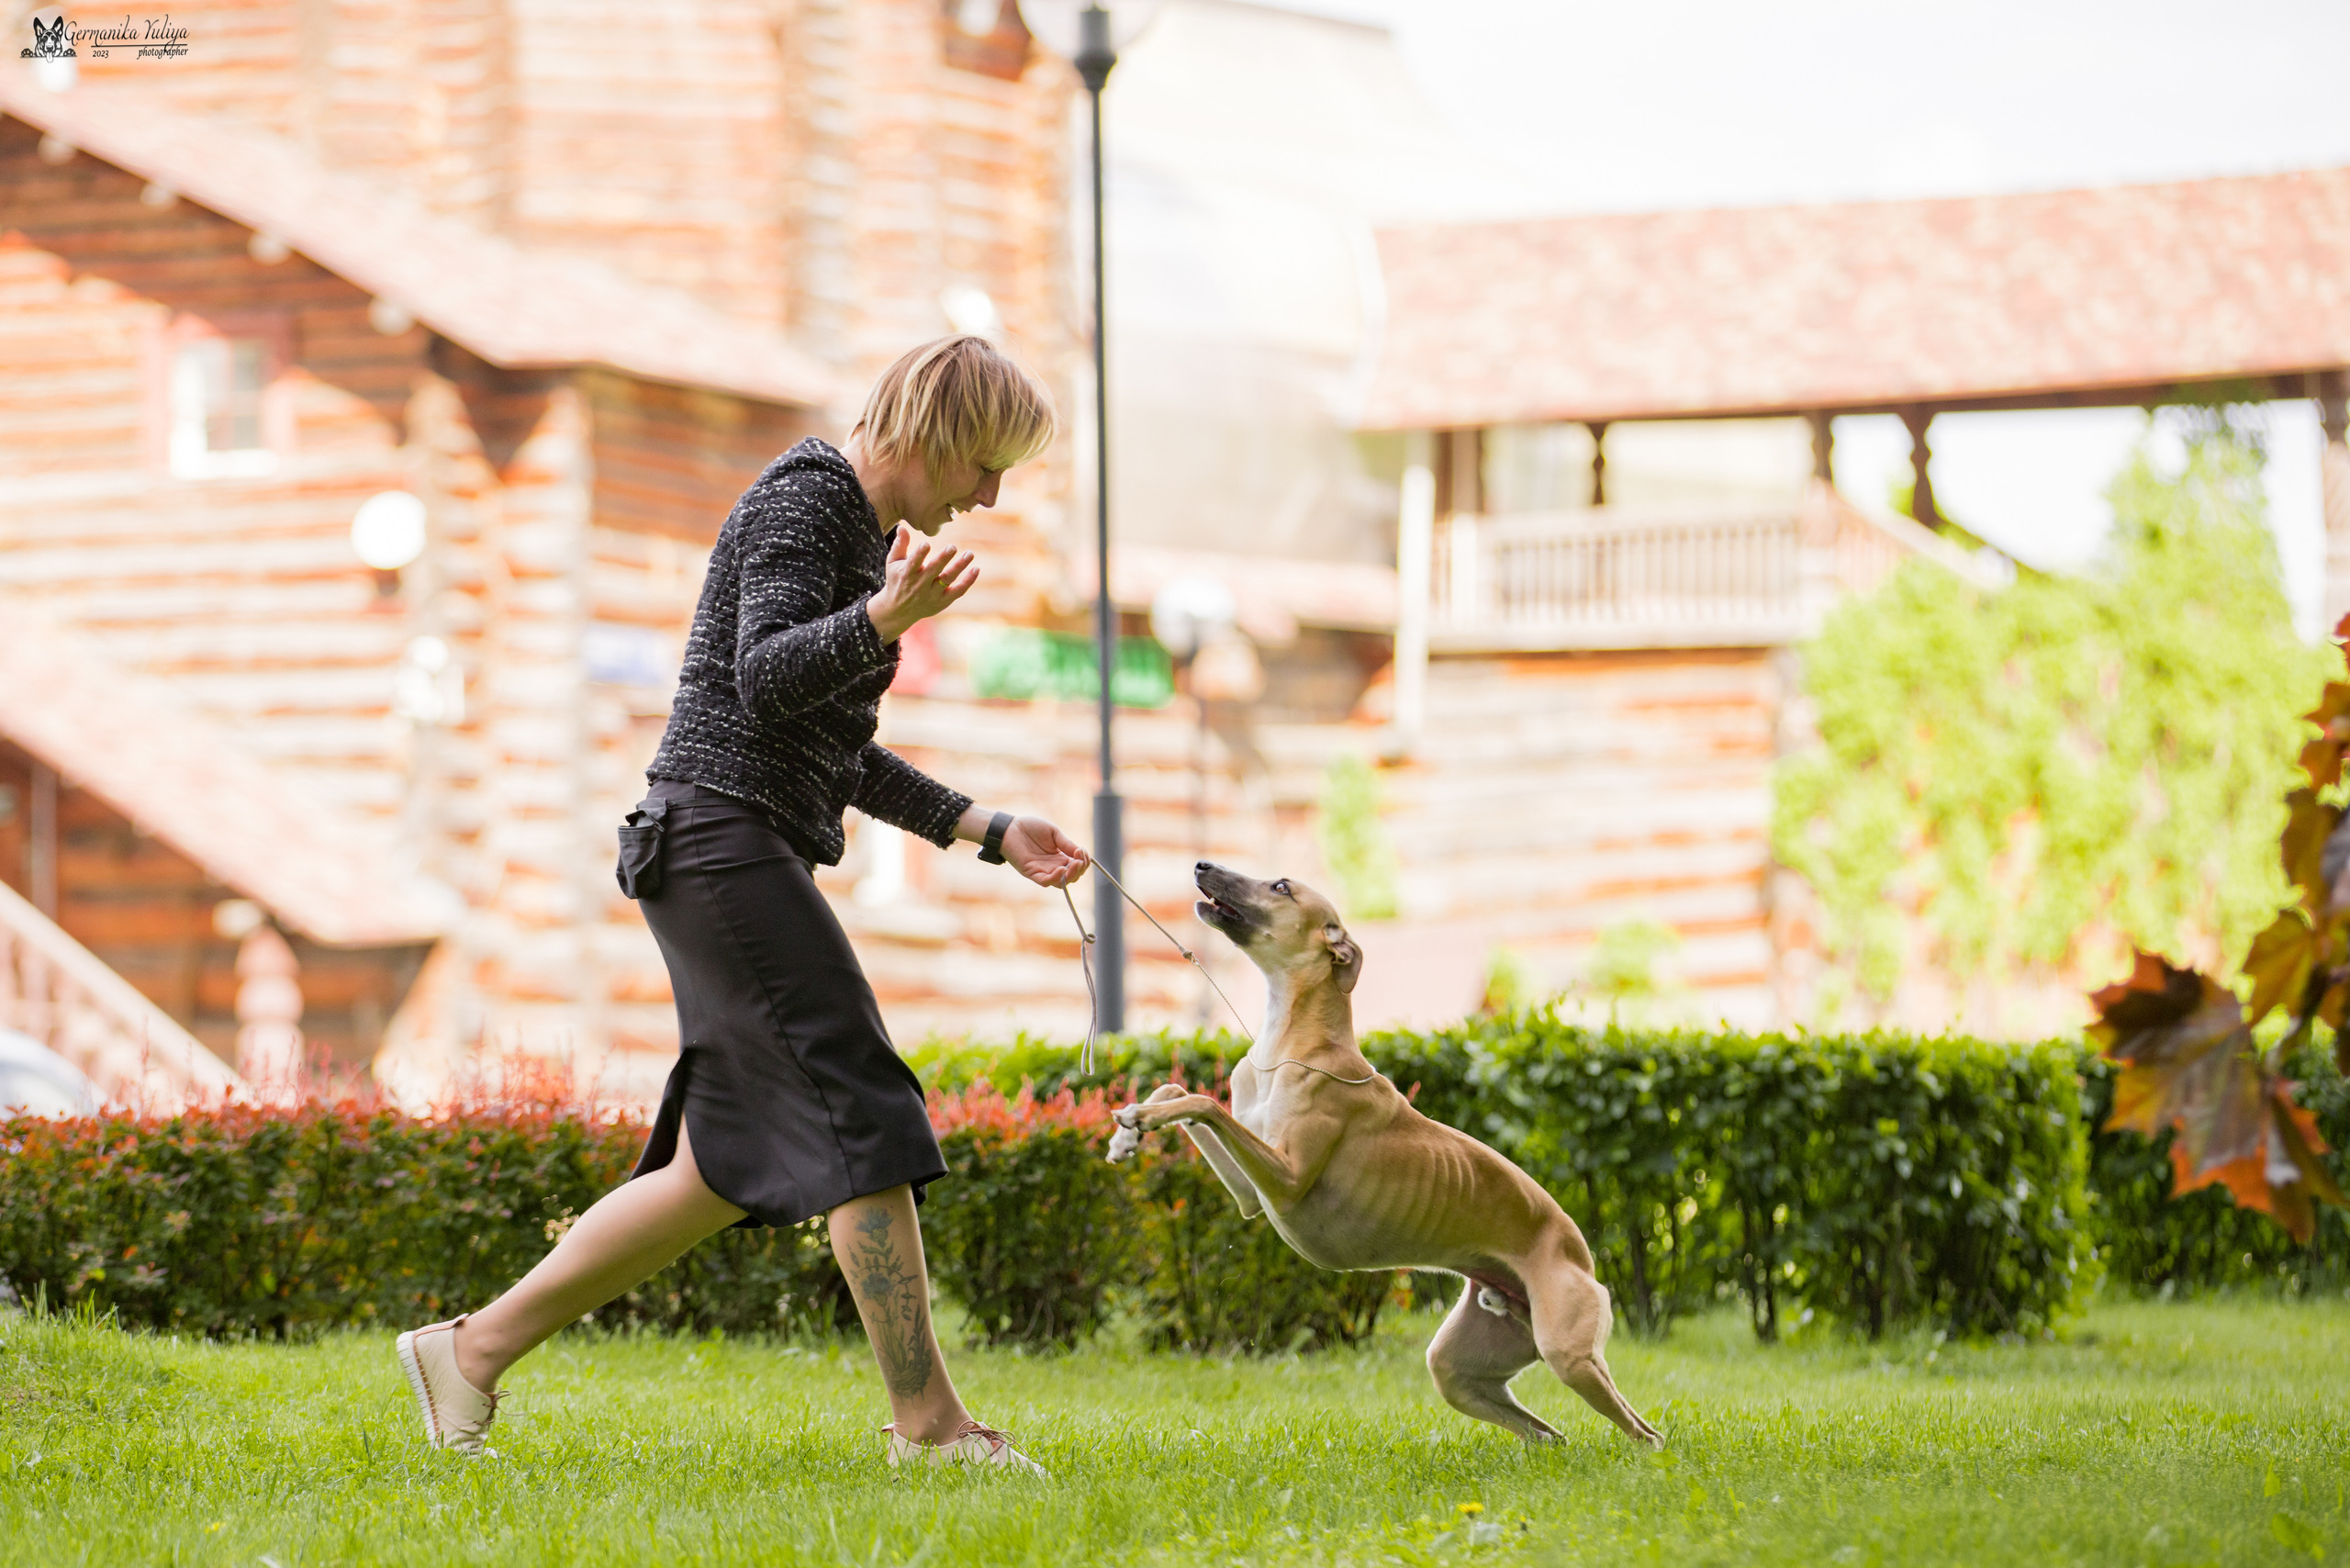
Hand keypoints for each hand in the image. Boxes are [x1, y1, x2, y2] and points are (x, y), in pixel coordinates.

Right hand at [867, 525, 978, 643]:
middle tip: (952, 547)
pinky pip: (958, 591)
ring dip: (959, 567)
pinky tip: (975, 569)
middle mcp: (919, 585)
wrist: (898, 610)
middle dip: (942, 559)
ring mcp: (932, 594)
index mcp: (906, 574)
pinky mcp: (943, 601)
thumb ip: (899, 545)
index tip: (926, 544)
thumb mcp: (893, 563)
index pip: (912, 563)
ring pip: (947, 580)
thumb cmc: (897, 580)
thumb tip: (902, 527)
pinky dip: (968, 581)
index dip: (919, 554)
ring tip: (970, 554)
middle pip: (933, 571)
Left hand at [1003, 816, 1088, 888]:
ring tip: (1075, 863)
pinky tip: (1062, 869)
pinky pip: (1045, 882)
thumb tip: (1081, 853)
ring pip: (1061, 882)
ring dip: (1071, 875)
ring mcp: (1043, 871)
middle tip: (1080, 858)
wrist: (1010, 827)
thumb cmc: (1030, 828)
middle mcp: (1053, 866)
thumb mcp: (1053, 833)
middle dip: (1080, 869)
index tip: (1083, 850)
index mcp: (1060, 856)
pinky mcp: (1032, 873)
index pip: (1077, 865)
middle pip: (1072, 876)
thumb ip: (1066, 844)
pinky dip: (1056, 878)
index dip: (1084, 861)